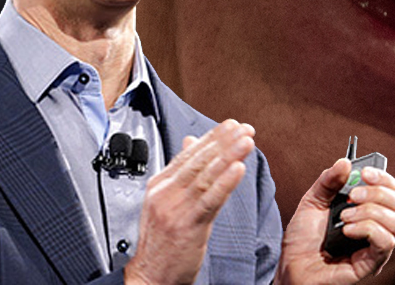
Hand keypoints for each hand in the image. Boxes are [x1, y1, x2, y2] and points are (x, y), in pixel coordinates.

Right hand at [124, 119, 254, 284]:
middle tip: (243, 128)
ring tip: (246, 141)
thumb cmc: (160, 243)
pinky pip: (209, 200)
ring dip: (229, 155)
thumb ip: (179, 173)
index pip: (188, 154)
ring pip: (206, 176)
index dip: (211, 138)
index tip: (231, 125)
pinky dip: (225, 182)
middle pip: (198, 161)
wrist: (148, 277)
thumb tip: (190, 142)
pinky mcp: (187, 225)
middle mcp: (165, 193)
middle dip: (224, 142)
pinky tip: (239, 168)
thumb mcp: (164, 203)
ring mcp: (174, 208)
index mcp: (159, 185)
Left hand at [275, 160, 394, 284]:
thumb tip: (345, 162)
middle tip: (353, 196)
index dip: (385, 179)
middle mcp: (379, 229)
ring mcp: (377, 248)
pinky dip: (367, 229)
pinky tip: (347, 230)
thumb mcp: (313, 201)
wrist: (292, 265)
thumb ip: (329, 181)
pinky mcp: (372, 263)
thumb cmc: (304, 237)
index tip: (364, 173)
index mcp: (370, 212)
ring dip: (370, 212)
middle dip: (380, 194)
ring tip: (344, 217)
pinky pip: (386, 242)